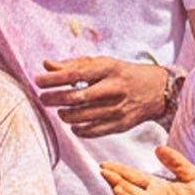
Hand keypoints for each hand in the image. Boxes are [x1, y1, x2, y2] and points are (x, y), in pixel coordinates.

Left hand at [36, 58, 169, 136]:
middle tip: (43, 98)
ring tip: (60, 110)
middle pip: (77, 97)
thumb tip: (46, 65)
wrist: (157, 90)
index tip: (38, 81)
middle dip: (54, 98)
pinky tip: (73, 124)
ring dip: (65, 115)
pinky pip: (93, 131)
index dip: (54, 78)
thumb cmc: (121, 74)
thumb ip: (74, 65)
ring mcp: (119, 108)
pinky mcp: (121, 125)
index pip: (76, 74)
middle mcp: (114, 88)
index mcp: (109, 68)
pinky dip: (78, 129)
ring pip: (82, 116)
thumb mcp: (102, 64)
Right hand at [101, 146, 194, 194]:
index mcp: (158, 188)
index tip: (104, 164)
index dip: (120, 171)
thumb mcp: (194, 178)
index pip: (134, 178)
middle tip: (105, 172)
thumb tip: (158, 148)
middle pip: (131, 191)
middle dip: (117, 182)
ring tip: (117, 188)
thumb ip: (177, 163)